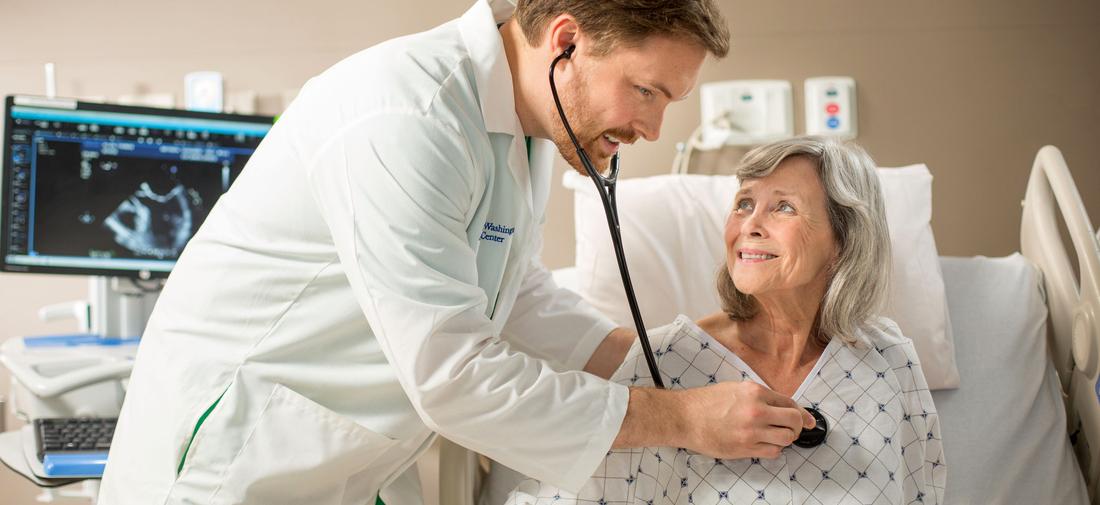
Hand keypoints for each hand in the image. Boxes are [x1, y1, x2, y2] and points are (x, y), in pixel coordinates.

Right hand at [679, 381, 815, 459]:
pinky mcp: (745, 448)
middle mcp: (756, 411)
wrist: (685, 417)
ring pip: (786, 439)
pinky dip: (774, 449)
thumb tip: (783, 407)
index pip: (790, 403)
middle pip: (793, 422)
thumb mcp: (736, 388)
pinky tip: (765, 444)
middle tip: (792, 429)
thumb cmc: (707, 402)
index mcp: (755, 392)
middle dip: (798, 427)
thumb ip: (760, 397)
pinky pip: (772, 452)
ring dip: (786, 439)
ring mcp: (751, 431)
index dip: (802, 413)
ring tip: (776, 436)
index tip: (808, 420)